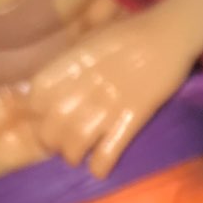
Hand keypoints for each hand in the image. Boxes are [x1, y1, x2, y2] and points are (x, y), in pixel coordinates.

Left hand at [27, 10, 196, 179]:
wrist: (167, 35)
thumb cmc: (127, 34)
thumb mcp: (88, 40)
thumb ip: (69, 63)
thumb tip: (52, 86)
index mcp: (70, 64)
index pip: (37, 97)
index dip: (36, 112)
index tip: (43, 117)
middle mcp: (83, 86)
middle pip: (52, 126)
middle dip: (51, 141)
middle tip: (59, 143)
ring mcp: (108, 104)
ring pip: (75, 144)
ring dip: (72, 155)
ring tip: (77, 156)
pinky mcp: (132, 118)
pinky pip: (109, 151)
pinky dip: (101, 165)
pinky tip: (99, 168)